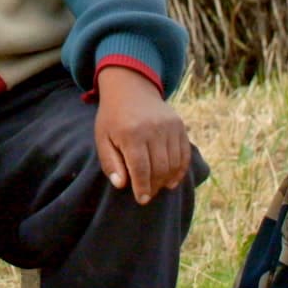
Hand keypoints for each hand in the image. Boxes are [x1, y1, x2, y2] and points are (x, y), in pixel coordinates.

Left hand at [93, 66, 190, 204]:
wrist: (130, 87)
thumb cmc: (113, 117)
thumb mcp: (102, 138)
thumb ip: (110, 163)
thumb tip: (122, 185)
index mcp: (131, 133)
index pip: (141, 169)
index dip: (142, 188)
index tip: (142, 199)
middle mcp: (153, 129)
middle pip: (159, 168)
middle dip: (154, 186)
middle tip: (148, 193)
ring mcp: (169, 126)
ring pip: (173, 163)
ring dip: (166, 180)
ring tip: (157, 186)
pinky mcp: (179, 125)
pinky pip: (184, 153)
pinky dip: (180, 169)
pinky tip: (172, 180)